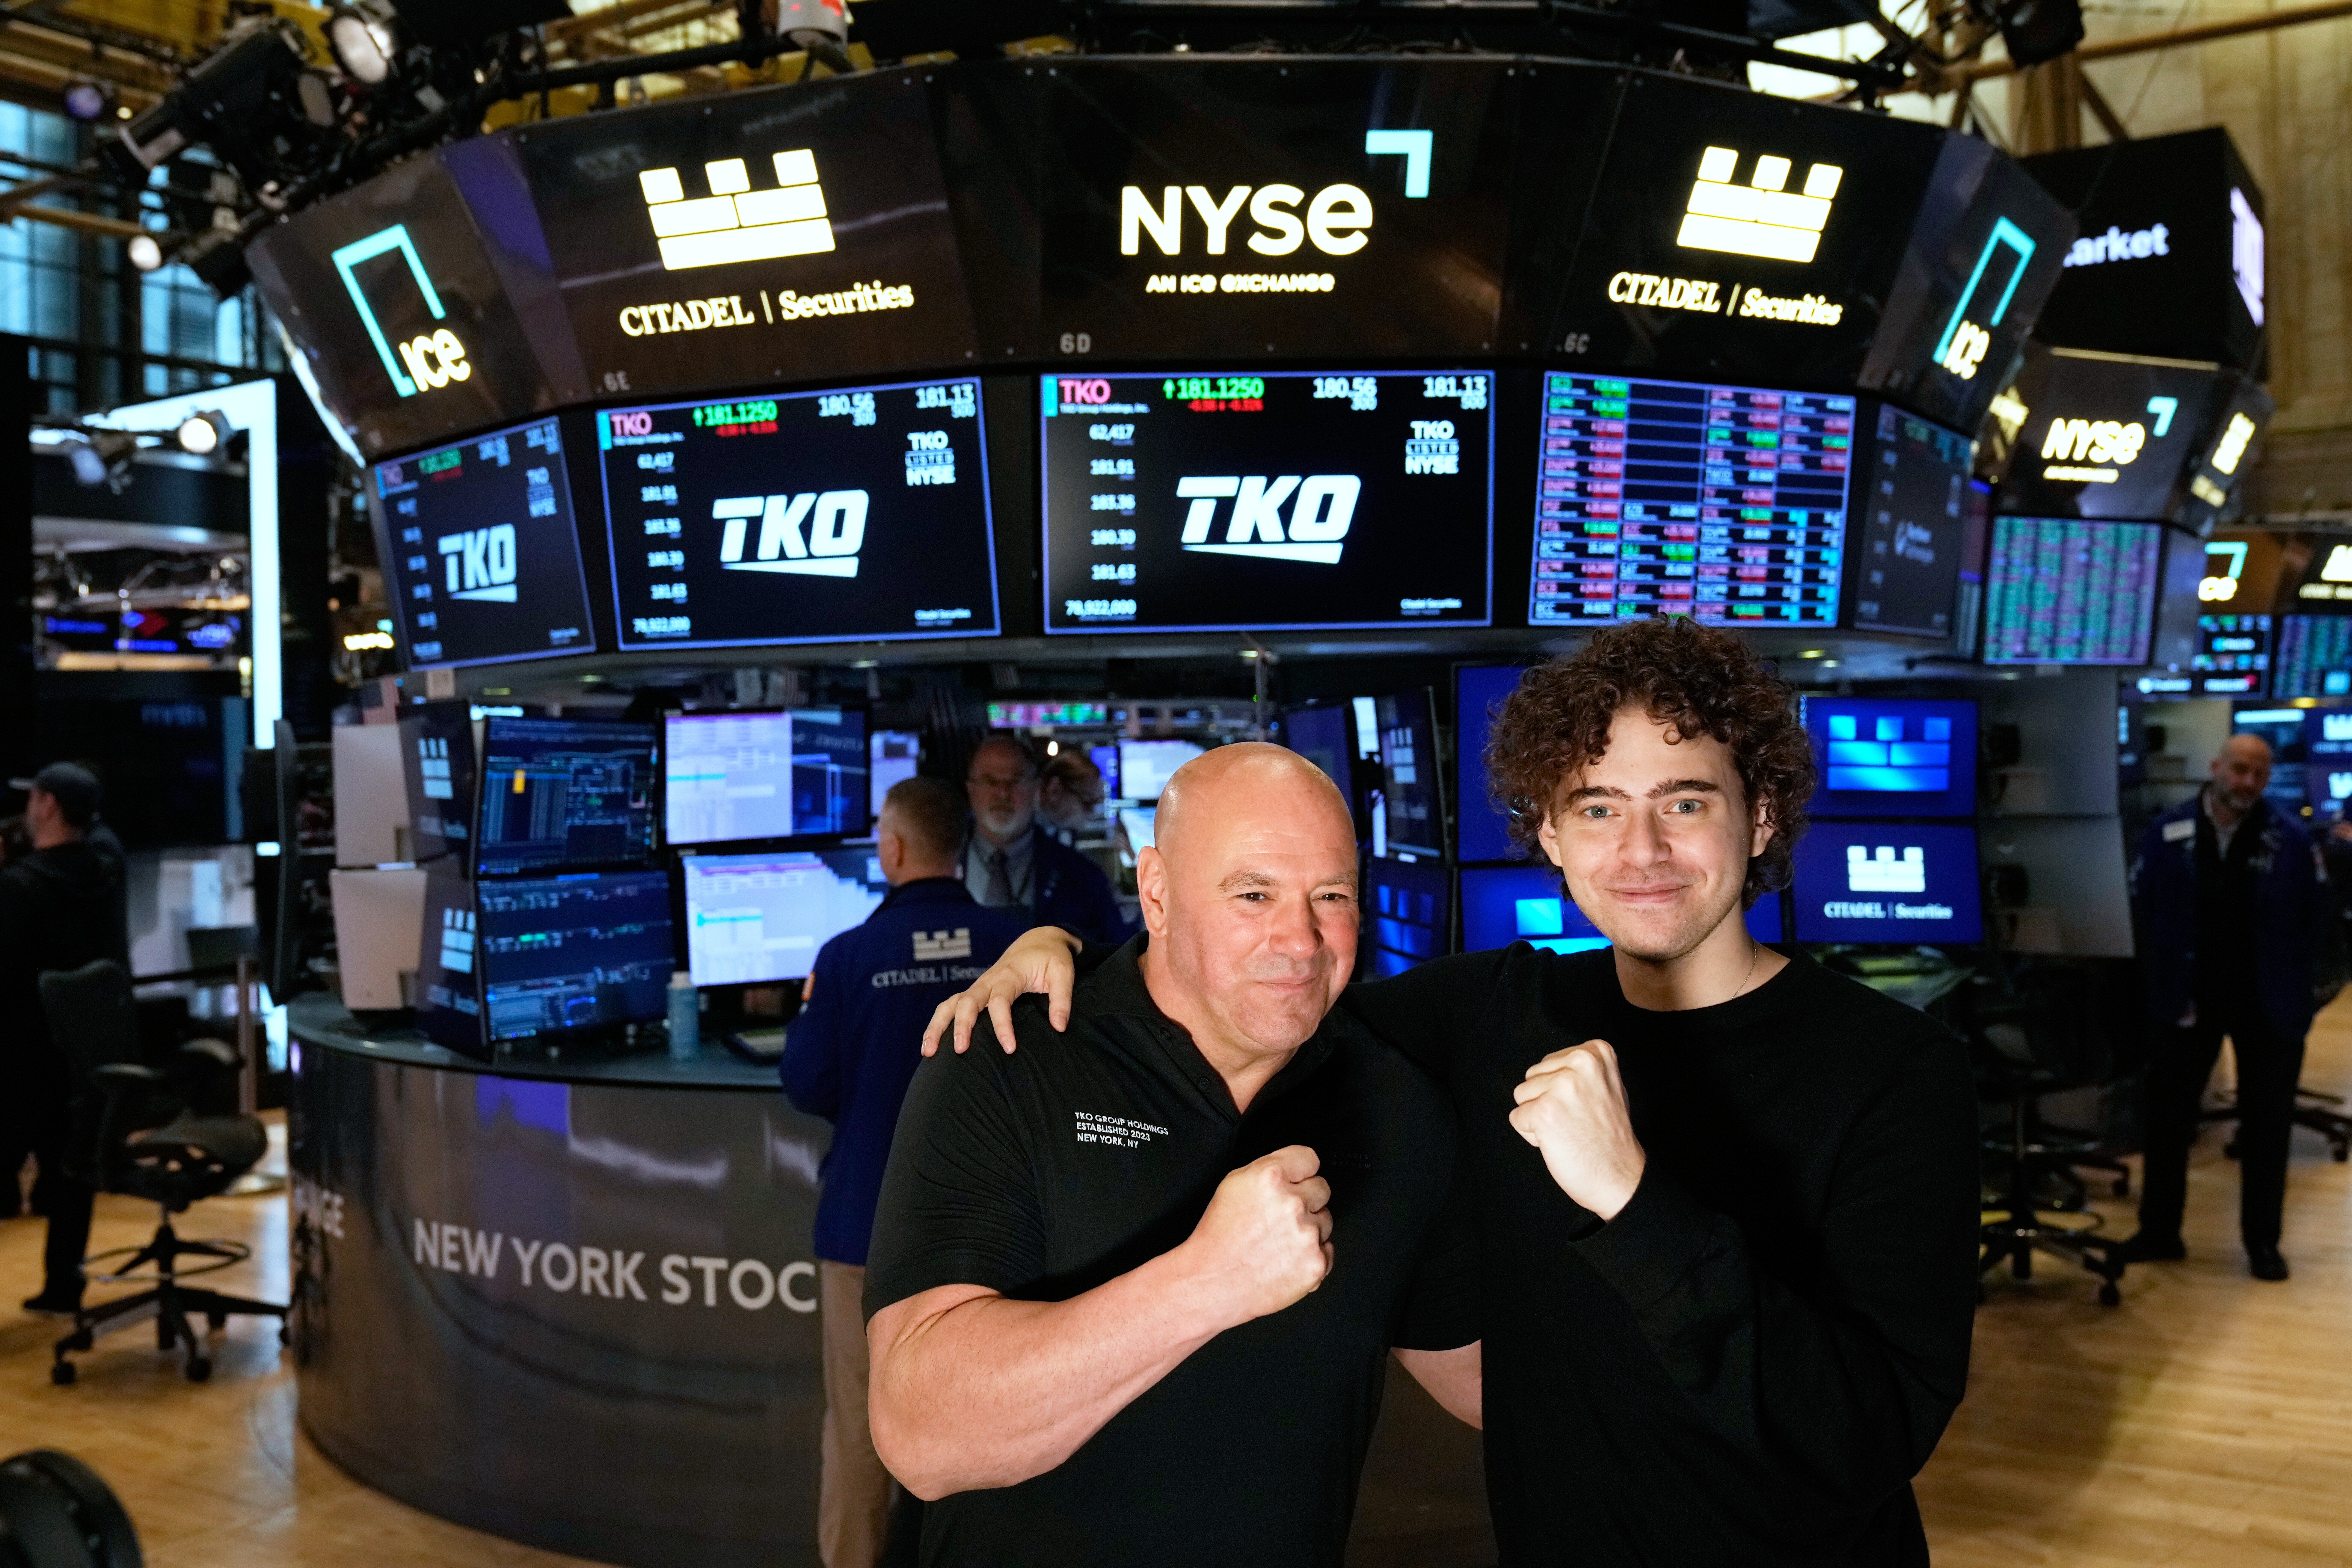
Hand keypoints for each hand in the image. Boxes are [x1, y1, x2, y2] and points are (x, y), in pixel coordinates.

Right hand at [921, 927, 1081, 1055]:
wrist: (1038, 941)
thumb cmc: (1051, 958)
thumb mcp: (1064, 974)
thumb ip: (1062, 1000)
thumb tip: (1059, 1026)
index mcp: (1009, 975)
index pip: (999, 1001)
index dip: (1003, 1025)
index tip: (1010, 1048)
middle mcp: (988, 980)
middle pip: (967, 1002)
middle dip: (961, 1025)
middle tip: (960, 1050)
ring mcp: (978, 987)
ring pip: (950, 1004)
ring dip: (937, 1025)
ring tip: (928, 1052)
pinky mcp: (974, 993)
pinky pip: (950, 1007)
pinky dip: (938, 1024)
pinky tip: (931, 1045)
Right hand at [1173, 1145, 1332, 1326]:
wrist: (1212, 1283)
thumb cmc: (1219, 1238)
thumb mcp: (1234, 1185)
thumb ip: (1269, 1169)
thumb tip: (1295, 1168)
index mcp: (1270, 1178)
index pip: (1309, 1159)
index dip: (1300, 1172)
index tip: (1295, 1181)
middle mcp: (1292, 1203)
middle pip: (1322, 1188)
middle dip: (1305, 1199)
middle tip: (1280, 1218)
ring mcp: (1306, 1235)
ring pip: (1325, 1220)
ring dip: (1308, 1229)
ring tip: (1277, 1242)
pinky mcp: (1315, 1264)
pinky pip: (1327, 1250)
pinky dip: (1311, 1256)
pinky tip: (1286, 1259)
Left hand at [1508, 1041, 1644, 1220]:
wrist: (1621, 1176)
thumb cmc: (1611, 1137)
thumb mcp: (1607, 1086)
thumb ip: (1580, 1070)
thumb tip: (1552, 1065)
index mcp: (1596, 1051)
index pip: (1549, 1063)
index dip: (1559, 1090)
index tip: (1585, 1107)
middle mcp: (1580, 1062)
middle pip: (1532, 1077)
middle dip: (1546, 1101)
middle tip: (1576, 1122)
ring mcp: (1562, 1086)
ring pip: (1522, 1096)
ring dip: (1538, 1118)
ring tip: (1568, 1131)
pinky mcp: (1544, 1111)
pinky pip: (1517, 1118)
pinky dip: (1532, 1135)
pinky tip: (1559, 1142)